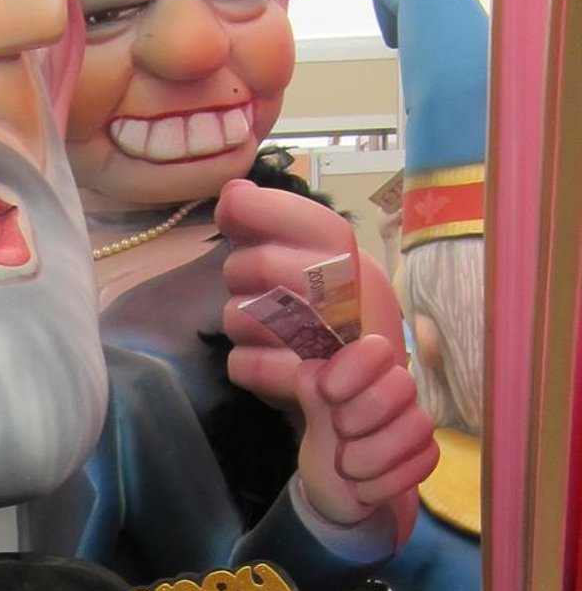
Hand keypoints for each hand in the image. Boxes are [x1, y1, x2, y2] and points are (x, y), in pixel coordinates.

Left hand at [217, 179, 405, 409]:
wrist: (354, 401)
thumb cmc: (326, 327)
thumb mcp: (309, 269)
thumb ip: (274, 228)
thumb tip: (234, 189)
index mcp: (359, 268)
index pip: (319, 225)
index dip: (267, 210)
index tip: (230, 206)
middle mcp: (354, 304)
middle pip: (264, 267)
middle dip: (239, 271)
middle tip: (247, 285)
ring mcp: (332, 351)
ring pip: (243, 315)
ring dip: (237, 319)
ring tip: (259, 327)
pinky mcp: (305, 392)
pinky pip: (242, 363)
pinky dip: (241, 362)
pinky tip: (258, 360)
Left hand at [286, 334, 437, 539]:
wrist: (338, 498)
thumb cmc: (325, 451)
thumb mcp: (312, 425)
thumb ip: (311, 396)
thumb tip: (309, 371)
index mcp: (365, 373)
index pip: (377, 346)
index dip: (356, 364)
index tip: (328, 390)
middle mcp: (395, 390)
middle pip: (402, 384)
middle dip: (359, 418)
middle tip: (339, 433)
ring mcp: (414, 421)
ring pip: (416, 426)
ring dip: (370, 458)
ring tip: (347, 468)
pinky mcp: (426, 453)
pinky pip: (423, 461)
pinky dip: (384, 483)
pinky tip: (365, 488)